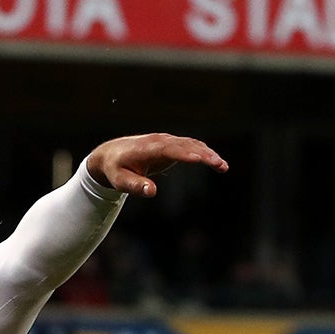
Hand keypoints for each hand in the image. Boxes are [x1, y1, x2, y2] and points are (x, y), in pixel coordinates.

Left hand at [85, 133, 227, 198]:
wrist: (111, 154)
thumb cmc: (115, 170)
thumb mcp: (120, 181)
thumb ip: (135, 186)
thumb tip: (151, 192)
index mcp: (146, 148)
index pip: (168, 149)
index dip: (184, 153)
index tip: (199, 159)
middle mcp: (159, 141)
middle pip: (185, 145)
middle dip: (204, 154)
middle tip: (220, 165)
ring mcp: (167, 141)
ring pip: (191, 144)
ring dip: (208, 153)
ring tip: (223, 167)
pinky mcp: (171, 145)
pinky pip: (191, 147)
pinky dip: (204, 153)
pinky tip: (216, 163)